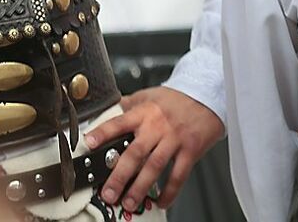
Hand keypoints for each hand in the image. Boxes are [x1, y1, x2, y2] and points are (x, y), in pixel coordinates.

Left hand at [84, 86, 223, 211]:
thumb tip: (107, 110)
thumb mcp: (150, 95)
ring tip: (129, 202)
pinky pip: (179, 174)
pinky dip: (170, 191)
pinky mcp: (191, 150)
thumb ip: (129, 105)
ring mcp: (175, 139)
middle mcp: (158, 126)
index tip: (89, 144)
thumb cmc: (177, 99)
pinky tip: (161, 201)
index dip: (103, 132)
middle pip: (136, 152)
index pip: (120, 122)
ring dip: (141, 187)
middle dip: (120, 176)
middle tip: (108, 193)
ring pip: (155, 166)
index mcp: (145, 112)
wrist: (208, 95)